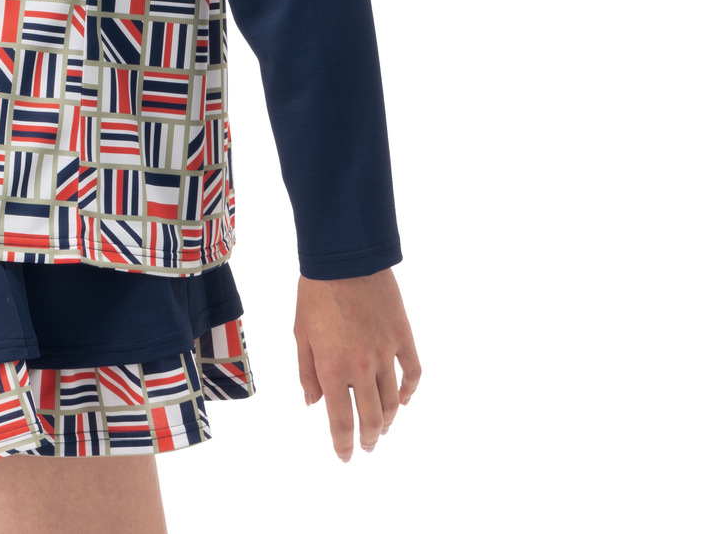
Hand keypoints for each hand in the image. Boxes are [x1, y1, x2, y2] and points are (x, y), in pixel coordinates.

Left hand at [294, 267, 420, 460]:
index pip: (341, 420)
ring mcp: (386, 353)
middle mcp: (362, 367)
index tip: (345, 456)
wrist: (345, 257)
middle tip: (366, 446)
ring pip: (392, 401)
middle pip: (371, 418)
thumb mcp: (301, 333)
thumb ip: (307, 372)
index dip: (344, 444)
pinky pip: (413, 373)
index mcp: (333, 368)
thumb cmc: (316, 292)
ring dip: (388, 420)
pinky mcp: (403, 337)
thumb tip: (313, 403)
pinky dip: (409, 391)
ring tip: (382, 428)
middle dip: (368, 438)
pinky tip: (403, 400)